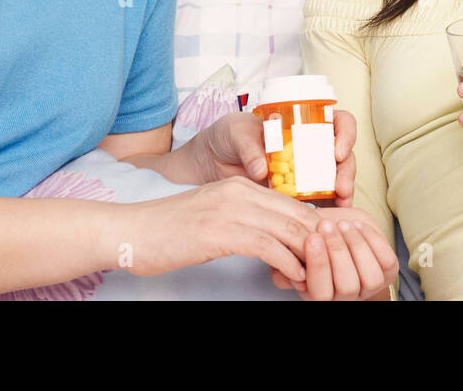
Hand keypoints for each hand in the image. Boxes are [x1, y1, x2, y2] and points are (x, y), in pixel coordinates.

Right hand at [116, 176, 323, 280]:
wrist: (130, 231)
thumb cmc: (168, 230)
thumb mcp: (211, 216)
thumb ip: (241, 220)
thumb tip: (272, 241)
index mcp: (238, 185)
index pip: (290, 203)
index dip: (314, 226)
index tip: (328, 248)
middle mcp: (238, 190)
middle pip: (295, 213)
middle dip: (319, 240)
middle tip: (332, 263)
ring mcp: (229, 208)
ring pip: (287, 228)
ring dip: (308, 255)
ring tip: (318, 276)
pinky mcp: (220, 231)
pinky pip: (267, 245)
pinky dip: (287, 262)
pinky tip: (293, 276)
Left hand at [188, 110, 358, 206]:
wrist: (212, 160)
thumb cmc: (228, 136)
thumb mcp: (236, 133)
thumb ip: (249, 147)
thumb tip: (261, 168)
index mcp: (303, 125)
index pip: (338, 123)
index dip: (345, 134)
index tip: (337, 151)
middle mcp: (311, 148)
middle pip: (343, 156)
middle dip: (347, 171)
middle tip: (340, 186)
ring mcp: (306, 173)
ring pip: (336, 180)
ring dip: (343, 193)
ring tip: (340, 205)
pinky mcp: (297, 196)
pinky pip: (319, 204)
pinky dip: (326, 212)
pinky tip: (326, 221)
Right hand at [268, 207, 398, 299]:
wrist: (341, 235)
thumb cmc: (316, 242)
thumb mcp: (293, 250)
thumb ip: (285, 256)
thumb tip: (279, 261)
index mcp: (320, 295)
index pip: (321, 292)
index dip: (318, 265)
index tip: (312, 237)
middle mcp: (346, 298)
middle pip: (348, 285)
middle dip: (337, 252)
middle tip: (326, 226)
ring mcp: (370, 287)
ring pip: (371, 277)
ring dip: (356, 247)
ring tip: (343, 224)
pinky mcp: (388, 272)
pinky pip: (387, 262)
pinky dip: (373, 241)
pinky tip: (358, 225)